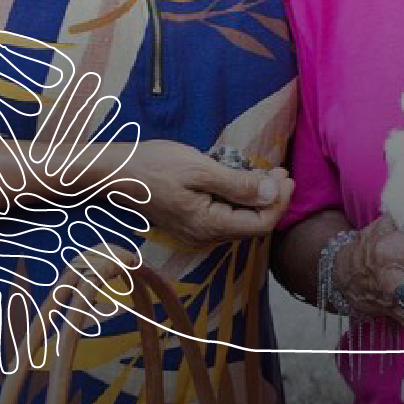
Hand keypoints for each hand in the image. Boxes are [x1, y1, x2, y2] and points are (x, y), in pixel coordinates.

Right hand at [120, 140, 293, 249]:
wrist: (115, 173)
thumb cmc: (154, 166)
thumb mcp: (200, 168)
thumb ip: (237, 184)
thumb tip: (273, 193)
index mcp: (209, 225)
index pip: (260, 224)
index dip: (280, 202)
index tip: (288, 176)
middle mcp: (205, 237)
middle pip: (252, 226)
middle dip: (272, 200)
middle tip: (282, 172)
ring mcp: (197, 233)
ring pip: (240, 222)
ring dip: (257, 199)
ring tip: (269, 174)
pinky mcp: (191, 224)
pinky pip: (225, 217)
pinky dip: (240, 201)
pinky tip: (243, 181)